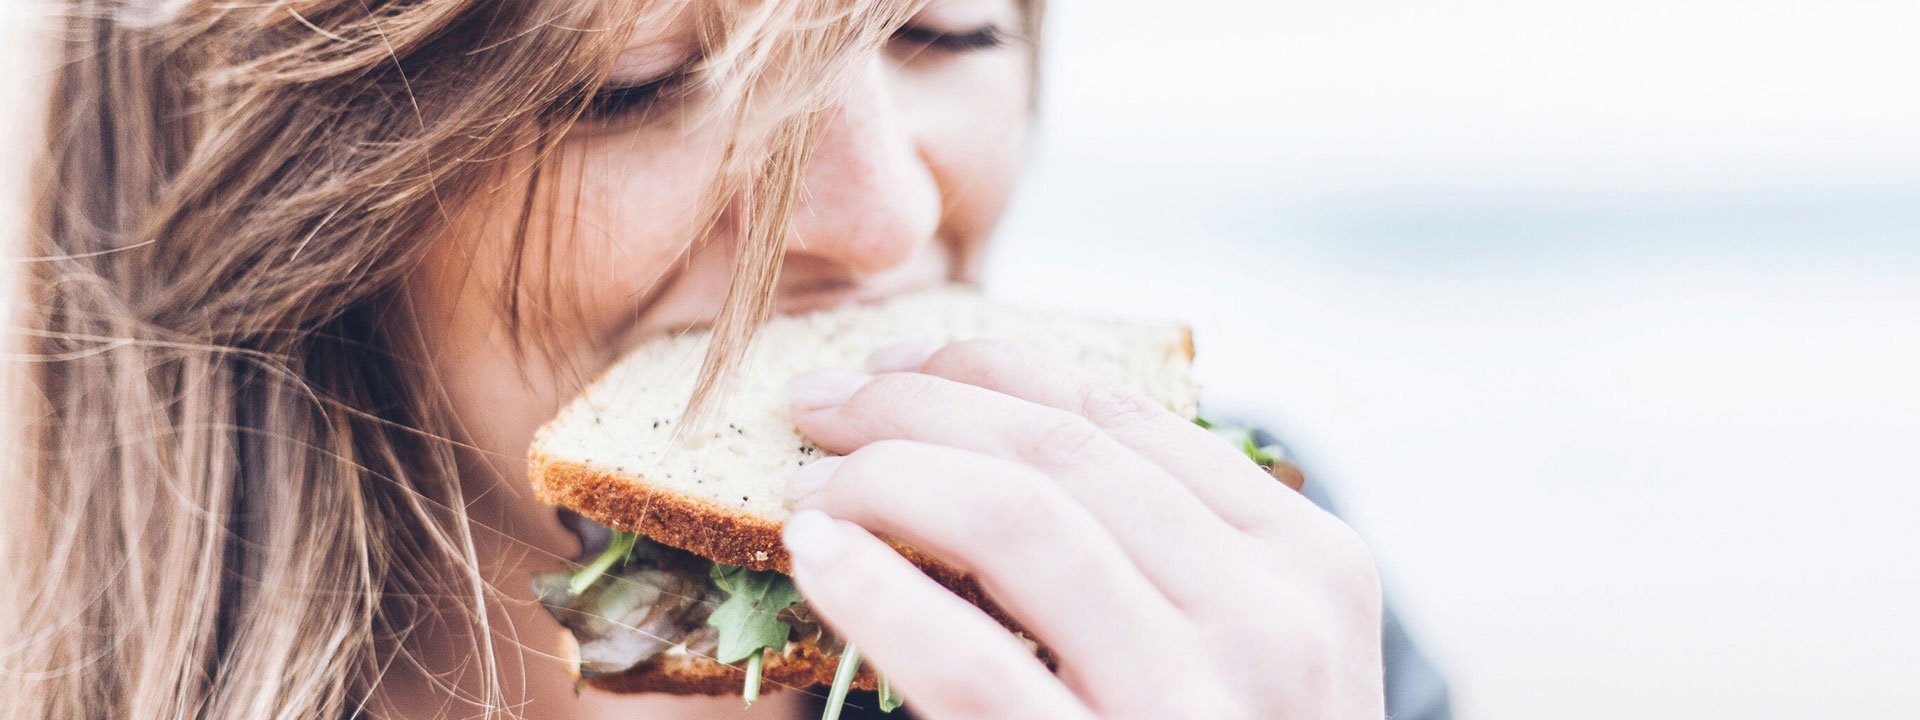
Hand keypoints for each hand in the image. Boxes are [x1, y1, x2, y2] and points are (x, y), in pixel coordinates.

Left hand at [779, 340, 1384, 718]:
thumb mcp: (1239, 656)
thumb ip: (1160, 555)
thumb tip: (987, 436)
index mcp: (1308, 564)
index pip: (1124, 415)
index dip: (987, 367)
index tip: (894, 362)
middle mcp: (1276, 622)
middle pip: (1060, 453)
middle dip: (917, 405)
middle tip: (820, 408)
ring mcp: (1201, 706)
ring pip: (1020, 520)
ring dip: (888, 477)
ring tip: (810, 486)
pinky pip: (974, 665)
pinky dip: (878, 590)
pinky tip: (818, 556)